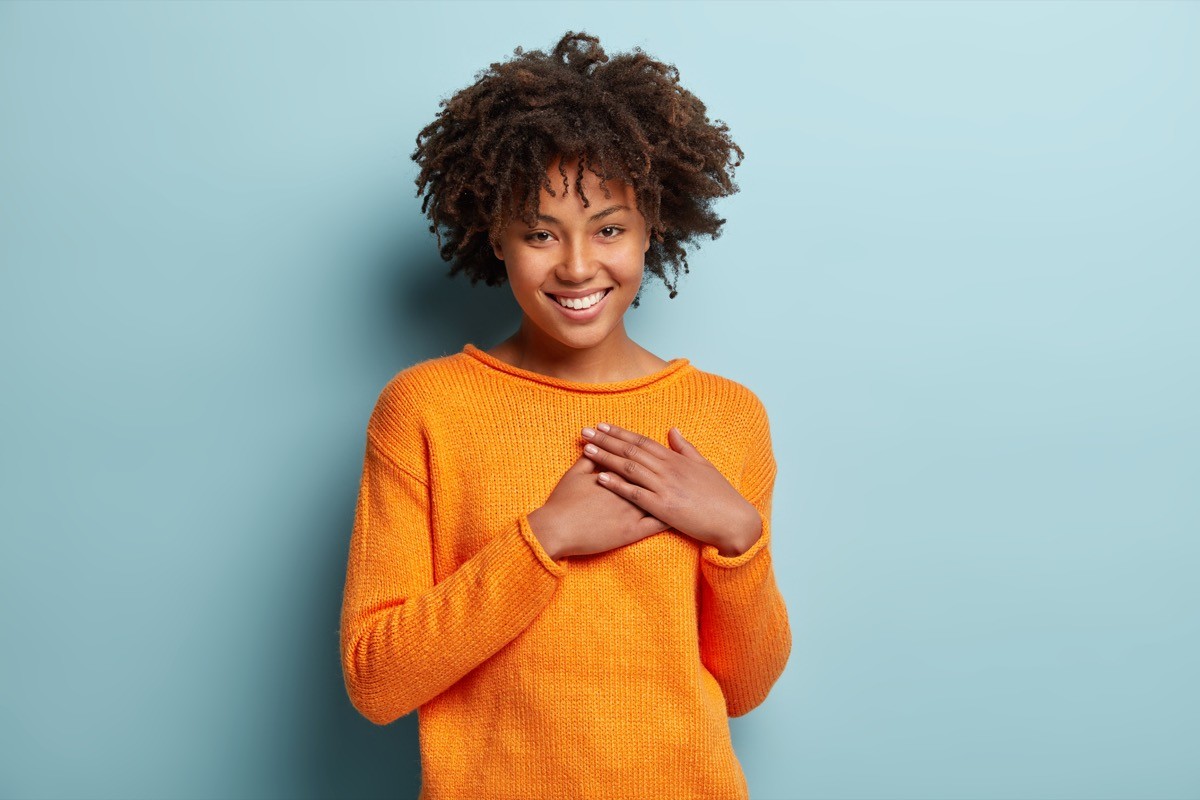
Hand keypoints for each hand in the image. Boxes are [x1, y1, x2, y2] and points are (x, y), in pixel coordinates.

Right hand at [527, 453, 672, 559]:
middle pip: (653, 477)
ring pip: (659, 499)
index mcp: (616, 475)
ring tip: (686, 488)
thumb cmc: (563, 502)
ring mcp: (631, 512)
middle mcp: (628, 491)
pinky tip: (680, 516)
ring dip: (673, 494)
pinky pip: (656, 526)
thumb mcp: (574, 475)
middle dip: (668, 473)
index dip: (649, 456)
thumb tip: (594, 446)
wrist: (556, 529)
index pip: (638, 461)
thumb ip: (588, 460)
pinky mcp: (632, 532)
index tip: (661, 452)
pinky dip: (670, 520)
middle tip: (680, 469)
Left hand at [580, 422, 762, 554]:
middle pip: (631, 450)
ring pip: (630, 467)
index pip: (642, 441)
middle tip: (585, 431)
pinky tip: (600, 478)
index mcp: (676, 459)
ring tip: (587, 448)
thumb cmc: (720, 495)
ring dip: (606, 456)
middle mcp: (668, 469)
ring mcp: (665, 487)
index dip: (621, 433)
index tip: (602, 425)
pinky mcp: (663, 507)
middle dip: (606, 439)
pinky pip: (635, 493)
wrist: (733, 520)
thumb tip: (672, 430)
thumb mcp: (704, 465)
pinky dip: (617, 484)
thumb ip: (685, 447)